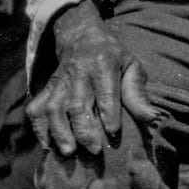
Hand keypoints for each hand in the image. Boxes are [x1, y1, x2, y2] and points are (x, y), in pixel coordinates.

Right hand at [26, 0, 158, 156]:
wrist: (81, 36)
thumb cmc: (113, 57)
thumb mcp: (131, 66)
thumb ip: (137, 93)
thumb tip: (151, 118)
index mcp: (103, 64)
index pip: (106, 92)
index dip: (109, 113)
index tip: (113, 132)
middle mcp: (78, 73)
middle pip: (77, 103)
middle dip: (84, 129)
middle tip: (94, 150)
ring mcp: (59, 81)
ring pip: (54, 107)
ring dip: (59, 131)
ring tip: (69, 152)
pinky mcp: (46, 89)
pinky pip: (36, 108)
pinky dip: (39, 127)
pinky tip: (48, 144)